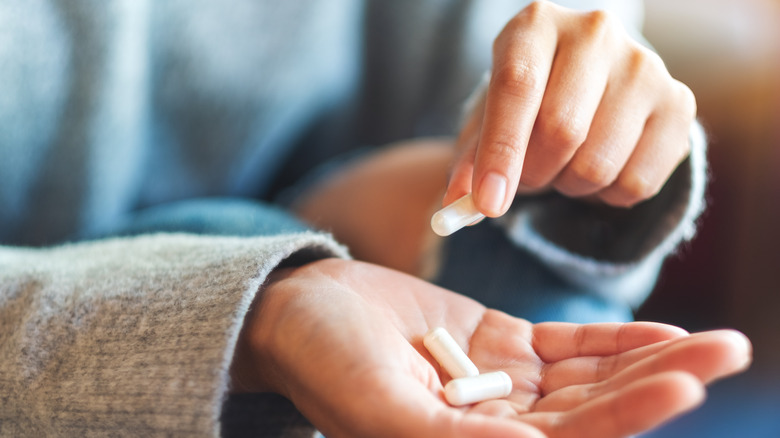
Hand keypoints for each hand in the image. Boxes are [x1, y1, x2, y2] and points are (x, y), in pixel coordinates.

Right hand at [230, 259, 750, 437]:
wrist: (303, 310)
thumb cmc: (325, 361)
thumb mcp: (380, 406)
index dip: (627, 415)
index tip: (685, 384)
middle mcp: (496, 427)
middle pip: (596, 411)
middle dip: (663, 385)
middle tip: (730, 352)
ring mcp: (503, 384)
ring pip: (591, 378)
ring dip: (653, 360)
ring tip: (719, 342)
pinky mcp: (499, 342)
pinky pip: (567, 347)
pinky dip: (613, 340)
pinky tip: (662, 333)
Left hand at [446, 1, 696, 215]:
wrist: (584, 89)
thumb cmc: (524, 106)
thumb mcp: (485, 124)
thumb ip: (468, 164)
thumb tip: (459, 206)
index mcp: (535, 25)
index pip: (517, 87)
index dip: (500, 151)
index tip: (488, 202)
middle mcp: (594, 32)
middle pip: (561, 130)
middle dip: (533, 174)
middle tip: (525, 178)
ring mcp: (644, 65)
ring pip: (599, 164)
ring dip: (569, 187)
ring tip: (562, 166)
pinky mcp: (680, 103)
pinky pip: (638, 182)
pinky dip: (607, 196)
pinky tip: (599, 168)